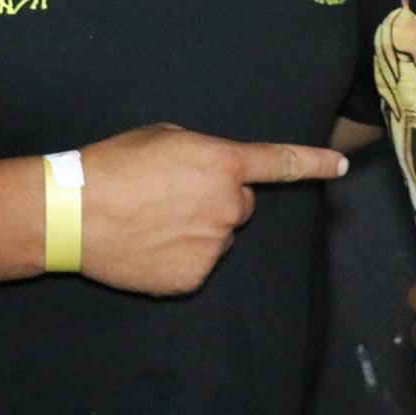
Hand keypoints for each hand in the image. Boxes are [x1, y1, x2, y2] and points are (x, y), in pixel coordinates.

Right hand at [78, 124, 346, 295]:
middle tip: (172, 196)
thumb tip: (211, 172)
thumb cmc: (115, 164)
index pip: (279, 163)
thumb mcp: (164, 137)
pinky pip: (199, 264)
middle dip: (216, 200)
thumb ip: (202, 152)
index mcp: (222, 164)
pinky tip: (150, 245)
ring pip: (219, 236)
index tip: (340, 166)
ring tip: (153, 220)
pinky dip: (181, 256)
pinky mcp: (193, 277)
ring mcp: (212, 246)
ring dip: (198, 229)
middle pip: (240, 205)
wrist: (75, 211)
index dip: (313, 163)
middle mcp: (227, 206)